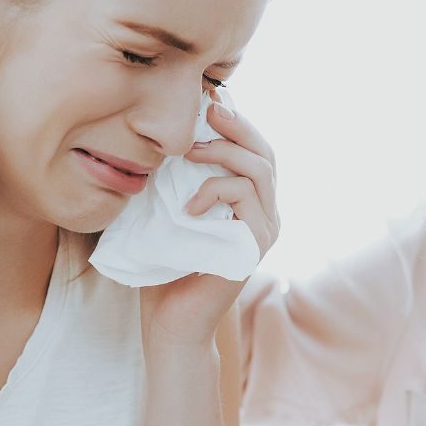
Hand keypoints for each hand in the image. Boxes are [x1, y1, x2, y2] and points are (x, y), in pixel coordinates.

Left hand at [139, 90, 279, 347]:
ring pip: (259, 169)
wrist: (171, 324)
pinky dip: (213, 191)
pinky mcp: (255, 246)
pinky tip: (185, 206)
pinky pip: (244, 198)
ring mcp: (265, 230)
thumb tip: (160, 135)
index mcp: (249, 204)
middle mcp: (265, 214)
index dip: (235, 122)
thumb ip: (176, 181)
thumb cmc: (164, 269)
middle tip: (204, 110)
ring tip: (187, 152)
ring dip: (222, 152)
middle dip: (235, 125)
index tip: (204, 101)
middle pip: (265, 152)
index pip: (254, 149)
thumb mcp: (167, 213)